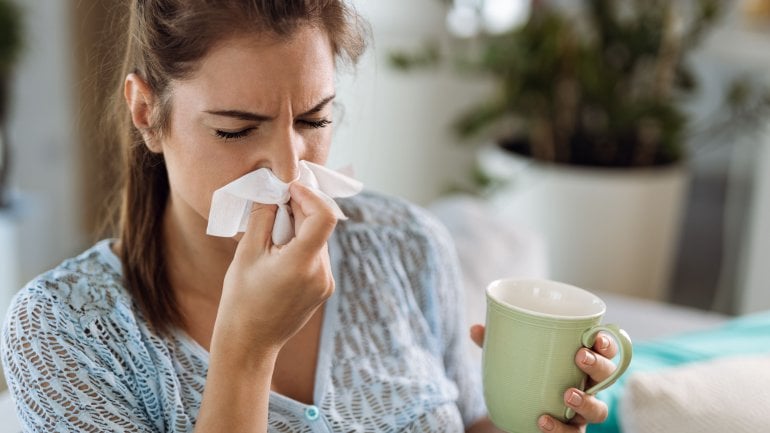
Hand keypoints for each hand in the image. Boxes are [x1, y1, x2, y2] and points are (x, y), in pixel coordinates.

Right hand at [216, 182, 337, 355]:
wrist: (250, 342)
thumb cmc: (241, 299)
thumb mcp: (247, 253)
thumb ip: (263, 218)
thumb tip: (274, 193)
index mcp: (302, 263)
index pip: (324, 216)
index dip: (309, 196)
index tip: (289, 190)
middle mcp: (321, 273)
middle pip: (320, 227)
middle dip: (299, 211)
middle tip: (273, 208)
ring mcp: (326, 283)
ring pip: (319, 240)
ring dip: (300, 229)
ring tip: (272, 237)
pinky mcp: (324, 289)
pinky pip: (317, 256)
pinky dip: (302, 246)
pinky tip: (279, 254)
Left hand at [470, 325, 616, 432]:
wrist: (521, 412)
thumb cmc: (527, 376)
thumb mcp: (512, 357)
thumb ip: (497, 343)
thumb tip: (475, 329)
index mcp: (581, 361)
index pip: (604, 349)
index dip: (606, 342)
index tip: (595, 335)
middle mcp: (588, 385)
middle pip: (607, 376)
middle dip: (598, 365)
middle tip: (580, 357)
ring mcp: (582, 411)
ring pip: (599, 409)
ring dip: (586, 401)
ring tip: (567, 394)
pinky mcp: (570, 431)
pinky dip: (560, 429)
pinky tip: (542, 421)